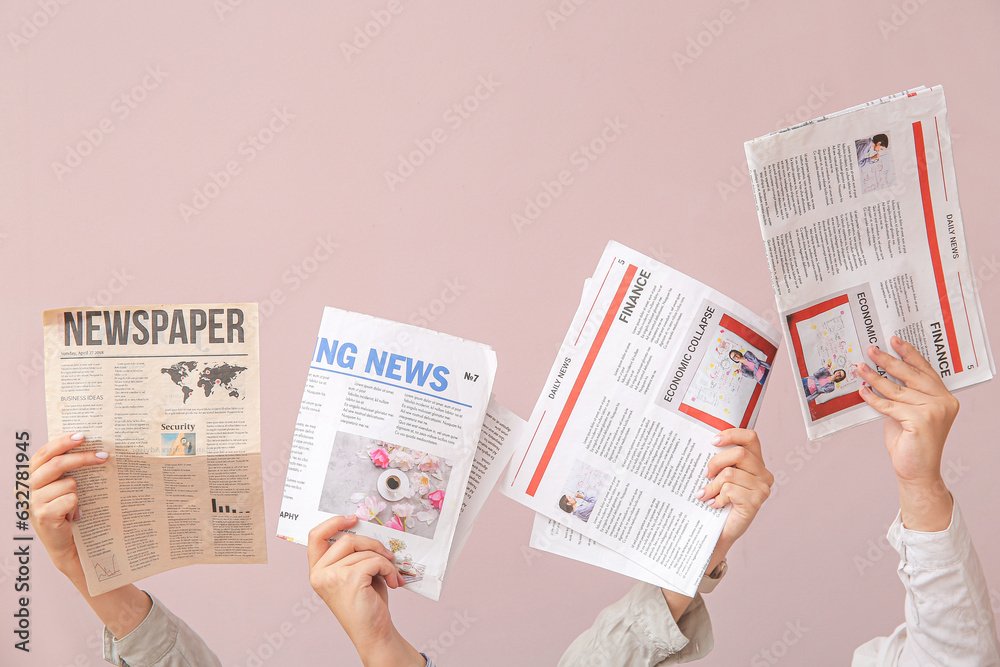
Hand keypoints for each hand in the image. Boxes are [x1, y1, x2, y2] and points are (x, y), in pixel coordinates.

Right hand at [28, 433, 108, 578]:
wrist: (68, 545)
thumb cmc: (68, 511)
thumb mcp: (63, 487)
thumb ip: (66, 468)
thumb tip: (90, 444)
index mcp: (31, 477)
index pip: (43, 453)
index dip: (62, 442)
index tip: (82, 435)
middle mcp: (27, 488)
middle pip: (57, 464)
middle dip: (83, 458)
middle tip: (104, 455)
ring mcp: (33, 503)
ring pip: (68, 483)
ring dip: (79, 492)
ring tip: (77, 504)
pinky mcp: (43, 516)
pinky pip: (70, 499)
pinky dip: (77, 506)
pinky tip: (74, 516)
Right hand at [307, 515, 423, 666]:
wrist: (374, 632)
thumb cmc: (366, 603)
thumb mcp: (354, 573)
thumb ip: (353, 554)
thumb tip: (367, 529)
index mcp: (317, 570)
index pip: (316, 536)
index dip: (334, 522)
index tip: (353, 519)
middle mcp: (320, 574)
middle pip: (347, 539)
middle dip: (373, 544)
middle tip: (388, 555)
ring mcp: (332, 577)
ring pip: (364, 551)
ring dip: (384, 561)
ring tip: (392, 575)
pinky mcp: (350, 580)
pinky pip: (375, 560)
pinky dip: (388, 568)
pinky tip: (392, 582)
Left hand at [661, 429, 771, 619]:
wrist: (717, 532)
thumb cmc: (716, 500)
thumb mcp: (717, 476)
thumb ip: (718, 460)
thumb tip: (699, 440)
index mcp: (755, 462)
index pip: (750, 437)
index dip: (732, 434)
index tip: (712, 441)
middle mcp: (763, 473)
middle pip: (739, 454)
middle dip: (716, 462)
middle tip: (705, 473)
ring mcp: (762, 489)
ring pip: (731, 474)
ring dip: (712, 485)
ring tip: (705, 494)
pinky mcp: (756, 503)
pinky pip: (731, 490)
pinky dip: (717, 497)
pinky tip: (714, 505)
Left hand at [858, 336, 957, 530]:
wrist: (916, 471)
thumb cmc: (910, 441)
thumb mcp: (908, 412)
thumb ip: (903, 395)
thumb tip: (880, 373)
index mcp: (945, 398)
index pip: (925, 370)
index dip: (909, 354)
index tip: (894, 340)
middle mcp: (943, 402)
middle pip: (910, 376)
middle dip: (888, 361)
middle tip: (871, 349)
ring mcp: (934, 412)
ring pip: (896, 390)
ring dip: (874, 377)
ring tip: (859, 367)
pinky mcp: (920, 421)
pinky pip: (889, 406)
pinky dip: (873, 398)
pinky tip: (862, 391)